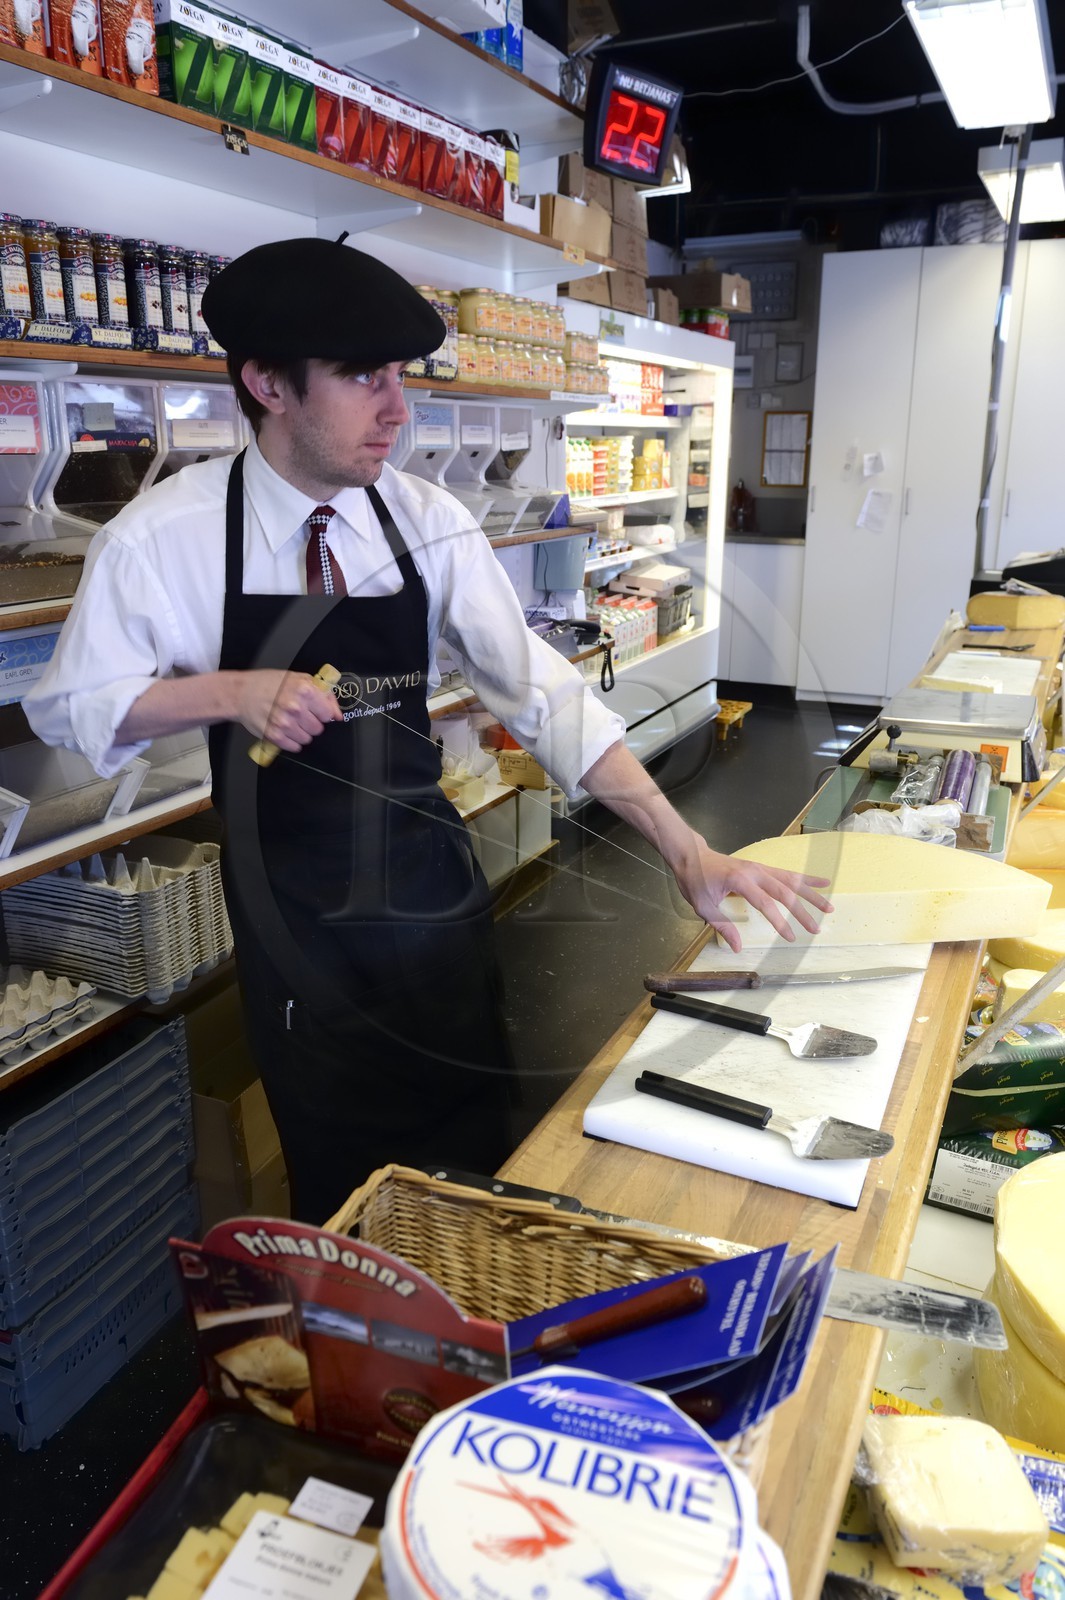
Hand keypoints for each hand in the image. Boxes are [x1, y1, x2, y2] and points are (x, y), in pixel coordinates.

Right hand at [236, 669, 342, 752]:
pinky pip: (294, 747)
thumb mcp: (300, 679)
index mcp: (305, 690)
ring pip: (307, 739)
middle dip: (311, 723)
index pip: (327, 714)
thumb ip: (324, 695)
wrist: (242, 693)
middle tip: (300, 716)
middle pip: (318, 729)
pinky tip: (284, 730)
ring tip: (290, 722)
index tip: (314, 710)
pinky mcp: (274, 736)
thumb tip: (338, 715)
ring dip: (301, 733)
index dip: (321, 712)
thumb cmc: (270, 683)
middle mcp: (295, 707)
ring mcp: (284, 723)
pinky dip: (291, 741)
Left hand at [670, 840, 832, 953]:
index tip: (791, 937)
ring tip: (829, 907)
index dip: (779, 921)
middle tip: (816, 929)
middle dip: (802, 912)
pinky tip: (822, 883)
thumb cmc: (695, 881)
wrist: (692, 855)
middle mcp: (754, 871)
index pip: (765, 903)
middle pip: (784, 892)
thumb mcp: (703, 906)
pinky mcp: (763, 867)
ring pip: (791, 880)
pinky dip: (805, 879)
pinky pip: (787, 873)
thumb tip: (739, 947)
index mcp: (740, 881)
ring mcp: (760, 867)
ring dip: (811, 894)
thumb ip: (723, 926)